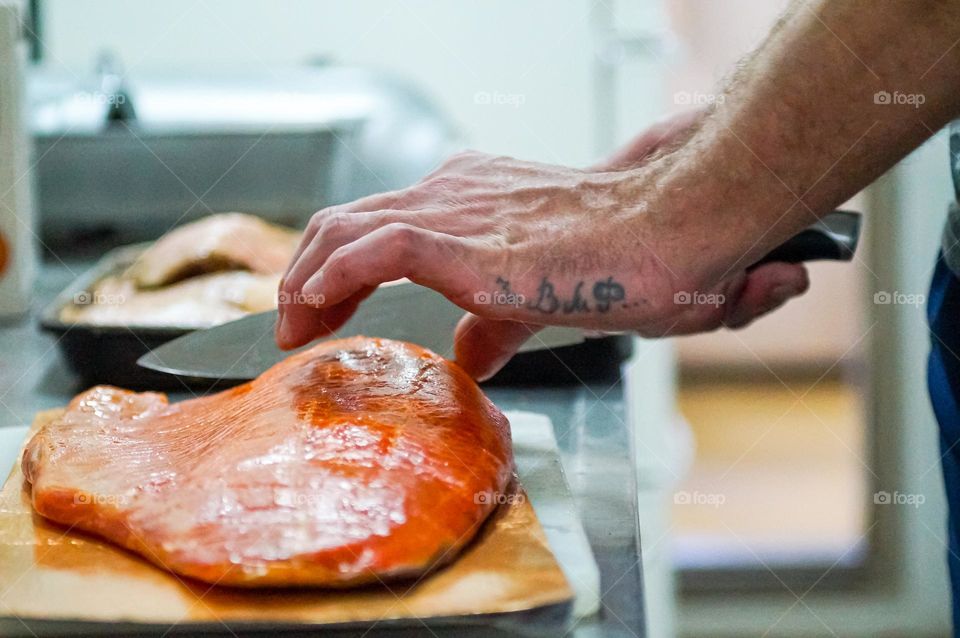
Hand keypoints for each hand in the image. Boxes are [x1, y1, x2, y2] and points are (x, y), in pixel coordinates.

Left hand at [277, 145, 807, 379]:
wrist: (673, 231)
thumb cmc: (631, 260)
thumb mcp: (545, 299)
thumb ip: (498, 323)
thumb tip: (473, 359)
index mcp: (473, 200)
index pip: (380, 223)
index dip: (338, 267)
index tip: (320, 313)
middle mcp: (456, 193)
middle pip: (347, 221)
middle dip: (306, 274)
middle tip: (292, 327)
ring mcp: (457, 210)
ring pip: (346, 228)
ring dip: (305, 279)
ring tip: (290, 328)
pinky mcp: (466, 241)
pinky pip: (374, 248)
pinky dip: (332, 276)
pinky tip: (310, 308)